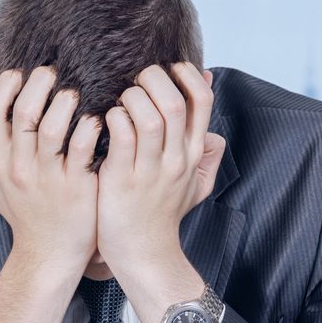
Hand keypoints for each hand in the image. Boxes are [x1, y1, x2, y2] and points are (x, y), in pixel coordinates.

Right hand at [0, 66, 99, 271]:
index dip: (6, 85)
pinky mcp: (76, 188)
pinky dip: (90, 128)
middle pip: (23, 114)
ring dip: (65, 103)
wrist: (49, 254)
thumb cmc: (26, 213)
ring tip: (76, 93)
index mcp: (0, 162)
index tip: (21, 72)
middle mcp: (20, 168)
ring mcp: (48, 178)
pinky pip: (82, 150)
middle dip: (39, 84)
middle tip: (54, 72)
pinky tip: (98, 118)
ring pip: (51, 129)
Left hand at [96, 63, 225, 322]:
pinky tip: (105, 120)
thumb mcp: (194, 185)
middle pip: (175, 102)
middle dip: (154, 79)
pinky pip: (122, 136)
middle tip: (136, 79)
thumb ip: (206, 156)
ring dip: (131, 97)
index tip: (167, 69)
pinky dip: (113, 119)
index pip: (202, 102)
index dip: (185, 75)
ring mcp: (150, 170)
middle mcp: (175, 159)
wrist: (144, 253)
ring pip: (149, 116)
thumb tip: (215, 128)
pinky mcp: (123, 179)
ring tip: (120, 99)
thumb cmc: (162, 215)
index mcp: (192, 154)